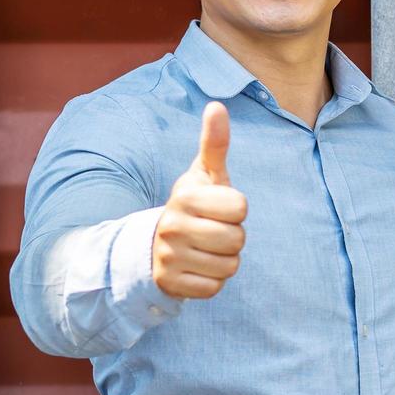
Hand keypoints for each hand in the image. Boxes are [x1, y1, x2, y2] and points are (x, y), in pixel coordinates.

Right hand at [153, 102, 247, 298]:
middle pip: (237, 239)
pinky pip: (214, 288)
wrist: (154, 244)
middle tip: (214, 230)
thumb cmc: (193, 205)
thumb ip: (214, 143)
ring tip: (206, 248)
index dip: (237, 209)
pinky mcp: (170, 284)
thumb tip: (217, 106)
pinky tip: (198, 267)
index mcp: (184, 196)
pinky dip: (213, 280)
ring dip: (225, 260)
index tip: (219, 208)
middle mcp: (172, 227)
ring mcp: (168, 258)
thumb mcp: (204, 174)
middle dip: (234, 237)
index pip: (241, 208)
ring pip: (229, 266)